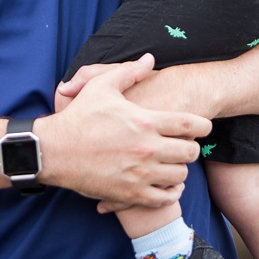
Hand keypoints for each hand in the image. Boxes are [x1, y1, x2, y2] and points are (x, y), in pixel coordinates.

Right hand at [36, 59, 210, 210]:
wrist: (54, 152)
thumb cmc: (78, 118)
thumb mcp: (101, 87)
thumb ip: (128, 72)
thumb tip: (150, 59)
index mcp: (145, 122)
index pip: (191, 125)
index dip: (203, 126)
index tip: (202, 127)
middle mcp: (147, 149)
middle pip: (190, 152)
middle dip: (191, 148)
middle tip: (183, 146)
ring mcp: (139, 174)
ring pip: (180, 176)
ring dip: (179, 170)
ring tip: (171, 165)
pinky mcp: (130, 194)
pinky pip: (164, 199)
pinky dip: (170, 193)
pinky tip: (166, 185)